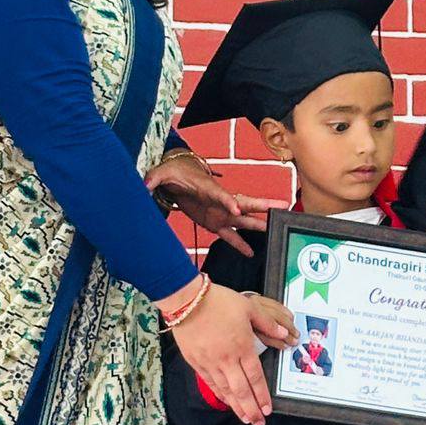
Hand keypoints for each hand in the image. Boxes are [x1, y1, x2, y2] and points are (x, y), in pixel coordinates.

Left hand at [145, 154, 286, 257]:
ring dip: (258, 225)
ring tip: (274, 230)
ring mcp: (220, 213)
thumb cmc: (173, 172)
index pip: (221, 194)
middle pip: (244, 203)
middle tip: (281, 207)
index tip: (237, 207)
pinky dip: (240, 244)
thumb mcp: (162, 172)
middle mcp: (219, 201)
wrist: (177, 177)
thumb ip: (154, 178)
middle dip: (262, 206)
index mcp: (208, 188)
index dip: (228, 200)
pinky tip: (251, 252)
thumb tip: (144, 183)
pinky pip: (230, 235)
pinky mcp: (215, 223)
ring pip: (243, 220)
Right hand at [172, 284, 297, 424]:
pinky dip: (221, 395)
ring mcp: (210, 363)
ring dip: (237, 407)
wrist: (187, 301)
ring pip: (226, 391)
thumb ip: (268, 324)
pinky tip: (227, 403)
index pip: (256, 378)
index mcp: (242, 347)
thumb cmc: (219, 302)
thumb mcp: (249, 308)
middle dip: (252, 409)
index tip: (268, 409)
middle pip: (242, 390)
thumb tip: (285, 335)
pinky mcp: (197, 363)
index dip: (262, 395)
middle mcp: (227, 360)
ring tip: (246, 419)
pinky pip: (211, 384)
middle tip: (259, 423)